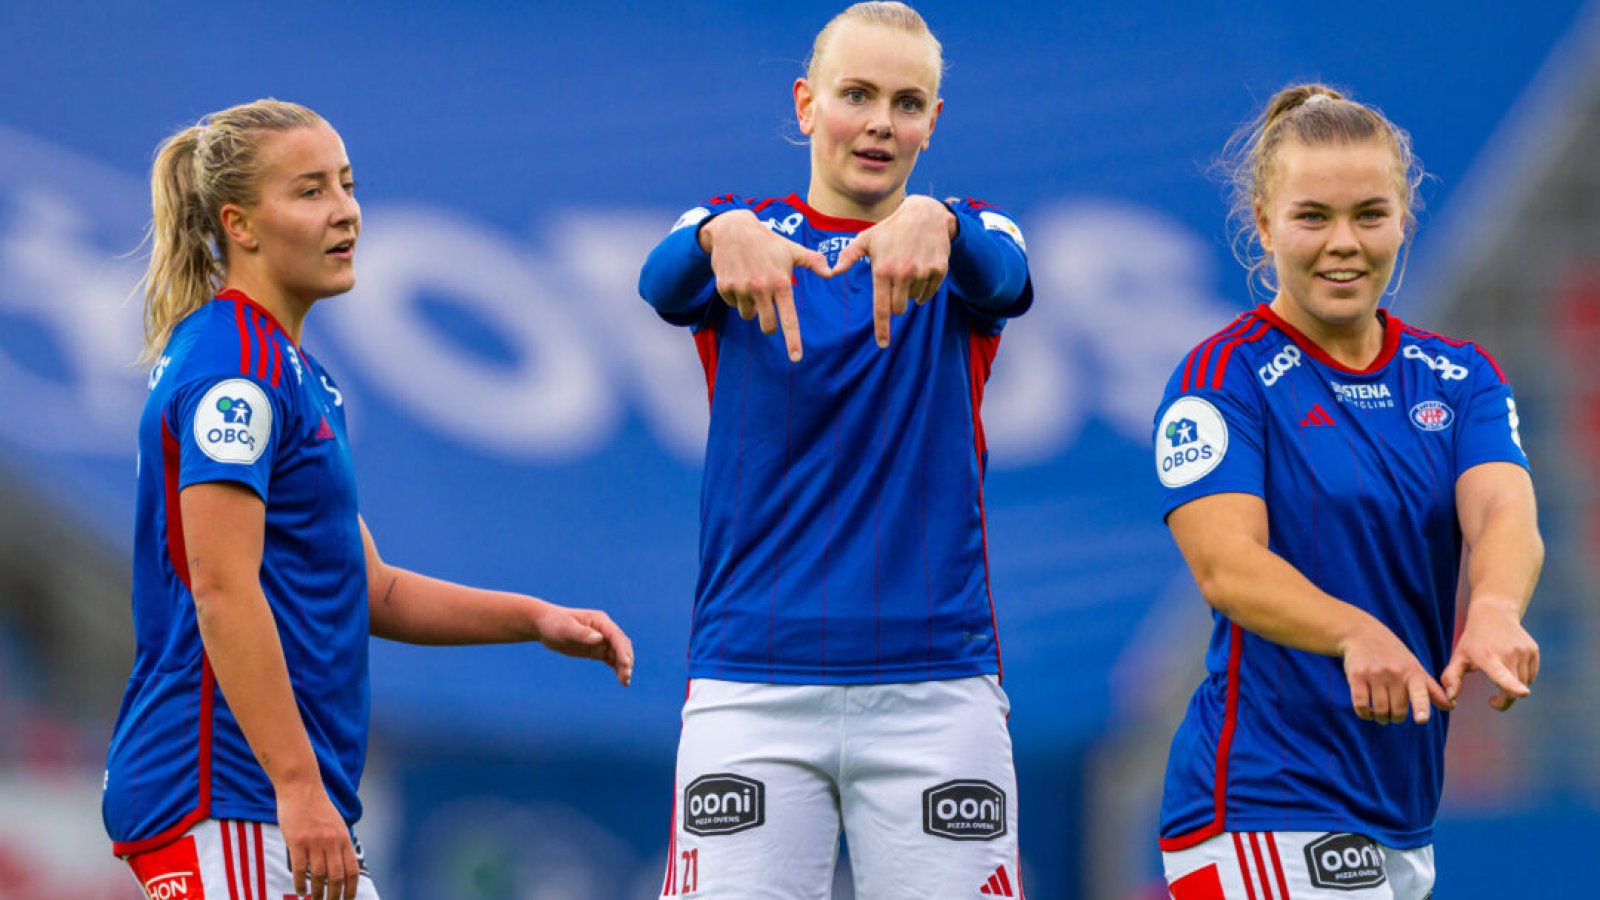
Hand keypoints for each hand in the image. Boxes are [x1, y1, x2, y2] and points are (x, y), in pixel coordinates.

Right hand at [277, 781, 359, 899]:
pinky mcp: (297, 841)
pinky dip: (300, 882)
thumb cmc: (317, 807)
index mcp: (344, 838)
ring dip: (317, 893)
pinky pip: (300, 868)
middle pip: (337, 877)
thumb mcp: (337, 824)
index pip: (352, 870)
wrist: (301, 787)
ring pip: (319, 875)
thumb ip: (340, 843)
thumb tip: (343, 865)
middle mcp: (332, 841)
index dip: (351, 888)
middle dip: (335, 895)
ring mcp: (315, 841)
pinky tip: (300, 890)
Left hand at [533, 602, 634, 685]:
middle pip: (621, 645)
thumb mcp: (566, 628)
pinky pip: (610, 659)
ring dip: (623, 666)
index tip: (626, 664)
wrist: (544, 625)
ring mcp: (601, 640)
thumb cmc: (554, 623)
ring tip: (625, 682)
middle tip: (626, 677)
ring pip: (618, 654)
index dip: (623, 651)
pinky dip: (617, 668)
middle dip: (626, 660)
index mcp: (600, 621)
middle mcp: (604, 630)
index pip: (616, 636)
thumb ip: (582, 634)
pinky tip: (621, 679)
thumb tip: (599, 639)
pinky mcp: (596, 649)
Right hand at [701, 209, 831, 361]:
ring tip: (751, 284)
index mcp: (781, 283)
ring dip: (751, 306)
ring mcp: (741, 289)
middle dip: (769, 325)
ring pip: (748, 315)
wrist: (733, 229)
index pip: (788, 319)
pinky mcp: (725, 287)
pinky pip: (732, 304)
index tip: (796, 358)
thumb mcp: (792, 249)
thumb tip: (831, 273)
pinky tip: (738, 278)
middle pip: (767, 326)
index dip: (792, 340)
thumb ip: (813, 261)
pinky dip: (736, 296)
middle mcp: (761, 289)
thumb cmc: (768, 242)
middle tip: (768, 308)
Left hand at [830, 195, 956, 347]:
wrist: (924, 215)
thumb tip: (832, 272)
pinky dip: (923, 289)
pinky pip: (929, 293)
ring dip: (909, 291)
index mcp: (883, 270)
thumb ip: (848, 257)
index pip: (882, 308)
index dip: (882, 329)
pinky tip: (919, 271)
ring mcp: (923, 272)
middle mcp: (903, 273)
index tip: (882, 344)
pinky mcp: (939, 271)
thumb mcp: (866, 239)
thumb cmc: (891, 228)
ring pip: (914, 300)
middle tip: (894, 283)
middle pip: (898, 308)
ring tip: (907, 268)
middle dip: (895, 303)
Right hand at [1339, 615, 1451, 724]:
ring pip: (1379, 709)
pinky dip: (1364, 713)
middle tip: (1393, 716)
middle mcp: (1394, 673)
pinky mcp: (1356, 676)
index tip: (1422, 720)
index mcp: (1412, 672)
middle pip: (1397, 710)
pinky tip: (1367, 712)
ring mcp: (1374, 674)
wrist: (1361, 634)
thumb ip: (1432, 689)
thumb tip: (1452, 707)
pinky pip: (1361, 704)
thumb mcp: (1414, 667)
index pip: (1420, 692)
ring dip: (1380, 718)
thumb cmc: (1392, 654)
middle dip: (1396, 718)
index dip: (1421, 707)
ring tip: (1380, 716)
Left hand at [1441, 598, 1537, 710]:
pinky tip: (1510, 665)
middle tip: (1493, 701)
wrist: (1494, 613)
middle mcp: (1508, 653)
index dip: (1512, 686)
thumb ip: (1452, 678)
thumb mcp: (1458, 657)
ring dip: (1513, 686)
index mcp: (1487, 657)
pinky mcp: (1533, 650)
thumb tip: (1450, 698)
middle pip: (1514, 690)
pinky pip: (1531, 675)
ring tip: (1499, 674)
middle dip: (1505, 700)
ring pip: (1524, 683)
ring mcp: (1523, 651)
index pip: (1502, 675)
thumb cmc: (1473, 640)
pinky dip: (1522, 677)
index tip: (1523, 693)